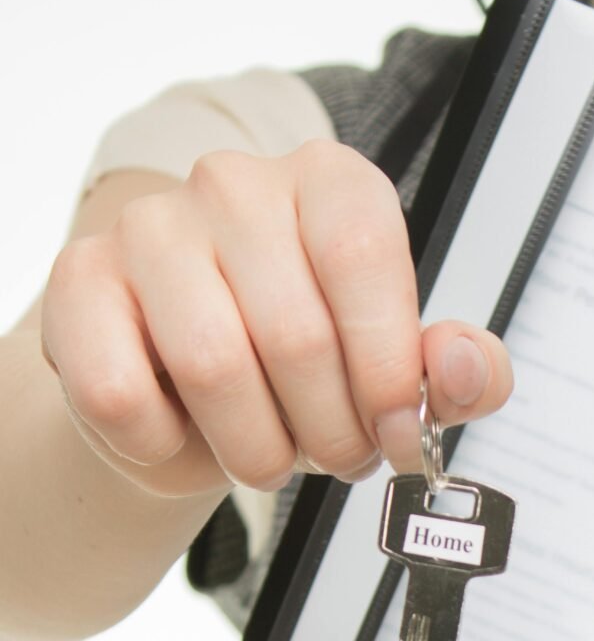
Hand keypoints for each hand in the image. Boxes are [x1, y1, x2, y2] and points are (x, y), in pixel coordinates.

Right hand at [39, 141, 512, 498]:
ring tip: (266, 452)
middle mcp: (236, 184)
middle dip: (328, 431)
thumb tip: (465, 371)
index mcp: (329, 184)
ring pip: (212, 365)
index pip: (363, 256)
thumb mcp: (396, 375)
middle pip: (295, 332)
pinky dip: (162, 442)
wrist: (188, 394)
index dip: (386, 368)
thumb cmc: (301, 374)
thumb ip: (456, 374)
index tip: (397, 433)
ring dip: (253, 447)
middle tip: (334, 456)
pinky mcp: (82, 283)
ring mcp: (150, 227)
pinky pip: (122, 392)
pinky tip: (180, 430)